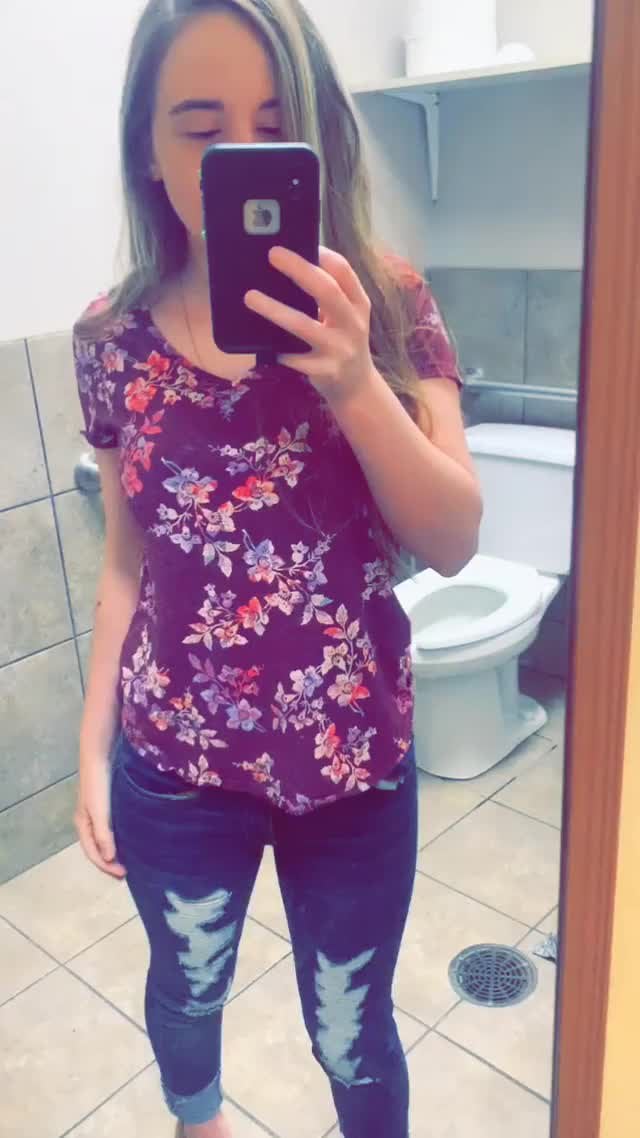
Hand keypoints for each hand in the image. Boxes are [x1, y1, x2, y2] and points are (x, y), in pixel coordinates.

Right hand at [75, 756, 125, 878]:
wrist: (99, 757)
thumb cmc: (98, 785)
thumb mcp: (99, 811)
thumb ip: (103, 835)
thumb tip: (109, 858)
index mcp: (82, 825)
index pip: (92, 853)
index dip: (106, 866)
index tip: (124, 874)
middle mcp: (87, 822)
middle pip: (96, 849)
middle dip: (109, 862)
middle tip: (125, 872)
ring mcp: (95, 813)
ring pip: (103, 839)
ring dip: (113, 851)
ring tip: (127, 860)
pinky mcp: (105, 805)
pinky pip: (109, 828)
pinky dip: (117, 838)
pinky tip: (128, 838)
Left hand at [244, 246, 376, 404]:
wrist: (357, 386)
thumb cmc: (343, 341)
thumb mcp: (347, 315)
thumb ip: (328, 294)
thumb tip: (291, 264)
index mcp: (359, 303)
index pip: (344, 271)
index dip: (323, 254)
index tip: (302, 242)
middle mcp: (353, 324)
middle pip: (326, 290)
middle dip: (298, 269)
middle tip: (272, 254)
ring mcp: (339, 349)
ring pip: (304, 325)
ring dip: (274, 309)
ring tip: (250, 297)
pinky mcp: (324, 371)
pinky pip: (295, 358)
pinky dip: (278, 349)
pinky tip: (263, 343)